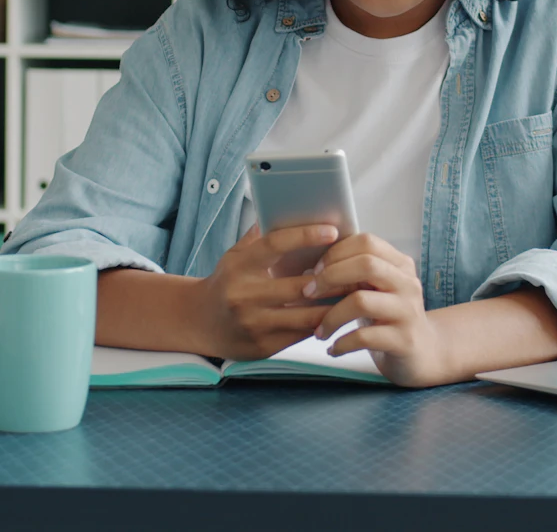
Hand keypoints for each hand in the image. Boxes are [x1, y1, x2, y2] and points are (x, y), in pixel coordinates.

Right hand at [194, 223, 338, 361]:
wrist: (201, 322)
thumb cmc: (227, 282)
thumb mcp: (236, 255)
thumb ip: (261, 236)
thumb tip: (290, 210)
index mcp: (239, 265)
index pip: (275, 245)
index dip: (305, 236)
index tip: (332, 231)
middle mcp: (243, 294)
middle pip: (298, 286)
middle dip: (331, 280)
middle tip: (355, 270)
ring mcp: (253, 322)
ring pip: (304, 316)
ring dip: (331, 306)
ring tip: (352, 295)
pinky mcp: (261, 345)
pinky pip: (300, 335)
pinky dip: (320, 324)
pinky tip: (334, 315)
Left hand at [303, 233, 454, 386]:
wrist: (423, 354)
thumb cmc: (388, 317)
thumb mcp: (374, 289)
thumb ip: (353, 273)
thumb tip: (309, 267)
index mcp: (399, 265)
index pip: (366, 243)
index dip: (336, 253)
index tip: (315, 270)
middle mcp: (407, 284)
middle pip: (366, 265)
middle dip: (330, 277)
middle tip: (309, 294)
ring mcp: (408, 312)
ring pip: (361, 301)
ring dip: (331, 317)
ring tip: (319, 332)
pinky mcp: (404, 340)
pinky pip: (364, 337)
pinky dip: (341, 343)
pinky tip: (333, 349)